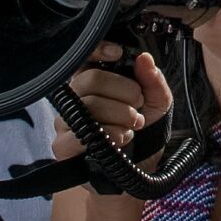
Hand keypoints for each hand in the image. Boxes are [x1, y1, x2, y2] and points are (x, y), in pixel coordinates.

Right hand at [52, 45, 172, 159]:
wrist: (140, 170)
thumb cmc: (145, 133)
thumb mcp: (157, 103)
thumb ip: (153, 81)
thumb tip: (144, 58)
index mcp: (93, 81)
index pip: (84, 56)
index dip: (98, 50)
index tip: (119, 54)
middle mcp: (75, 97)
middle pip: (90, 79)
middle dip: (124, 91)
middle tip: (138, 105)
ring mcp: (65, 121)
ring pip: (89, 105)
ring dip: (121, 115)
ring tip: (134, 125)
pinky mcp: (63, 146)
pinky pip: (79, 134)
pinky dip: (108, 135)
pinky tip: (120, 139)